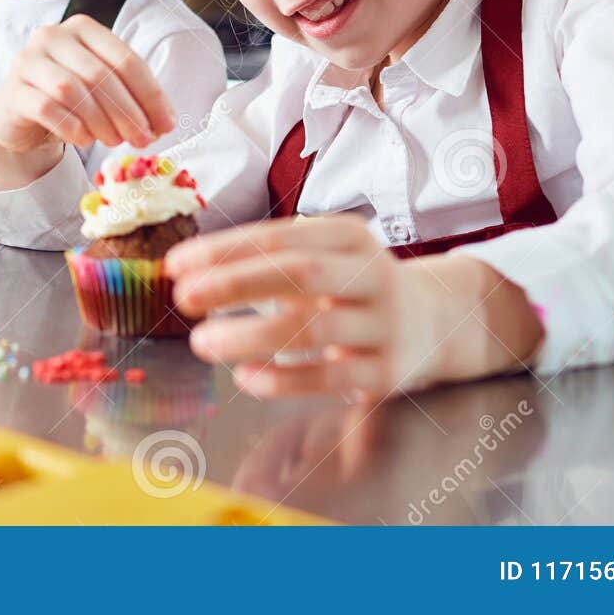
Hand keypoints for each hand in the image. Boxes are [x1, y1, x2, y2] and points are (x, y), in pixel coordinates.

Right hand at [0, 15, 173, 190]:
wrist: (19, 114)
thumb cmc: (68, 99)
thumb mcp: (102, 89)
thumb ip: (131, 97)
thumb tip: (164, 122)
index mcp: (83, 29)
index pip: (125, 59)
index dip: (150, 94)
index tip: (166, 124)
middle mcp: (53, 37)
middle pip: (100, 75)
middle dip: (128, 112)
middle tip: (142, 139)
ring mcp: (28, 61)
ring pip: (72, 90)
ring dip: (101, 121)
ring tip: (115, 141)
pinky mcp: (13, 90)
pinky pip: (47, 108)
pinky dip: (72, 127)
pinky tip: (84, 139)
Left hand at [166, 215, 543, 398]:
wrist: (438, 322)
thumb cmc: (354, 287)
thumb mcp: (325, 257)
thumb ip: (268, 261)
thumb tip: (186, 271)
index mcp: (349, 235)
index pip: (279, 237)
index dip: (223, 250)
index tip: (175, 265)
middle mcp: (372, 274)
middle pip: (299, 272)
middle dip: (236, 283)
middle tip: (185, 297)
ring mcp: (383, 324)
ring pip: (313, 328)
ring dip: (250, 336)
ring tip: (201, 343)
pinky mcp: (387, 372)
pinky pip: (328, 376)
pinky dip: (282, 379)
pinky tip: (244, 377)